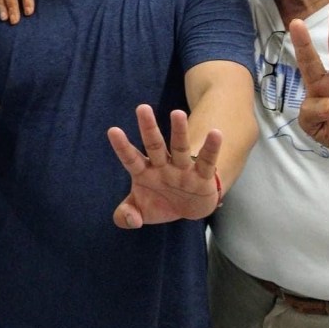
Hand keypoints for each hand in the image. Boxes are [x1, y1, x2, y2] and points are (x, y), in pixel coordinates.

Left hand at [107, 105, 221, 227]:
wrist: (188, 209)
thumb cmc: (160, 204)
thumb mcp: (140, 212)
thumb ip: (126, 216)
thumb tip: (132, 219)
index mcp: (144, 172)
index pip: (131, 159)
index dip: (122, 147)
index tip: (113, 131)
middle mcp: (162, 166)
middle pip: (154, 146)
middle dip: (148, 128)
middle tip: (142, 108)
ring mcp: (182, 169)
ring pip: (180, 148)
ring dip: (179, 132)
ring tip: (177, 113)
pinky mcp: (202, 176)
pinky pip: (206, 160)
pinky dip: (211, 148)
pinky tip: (216, 133)